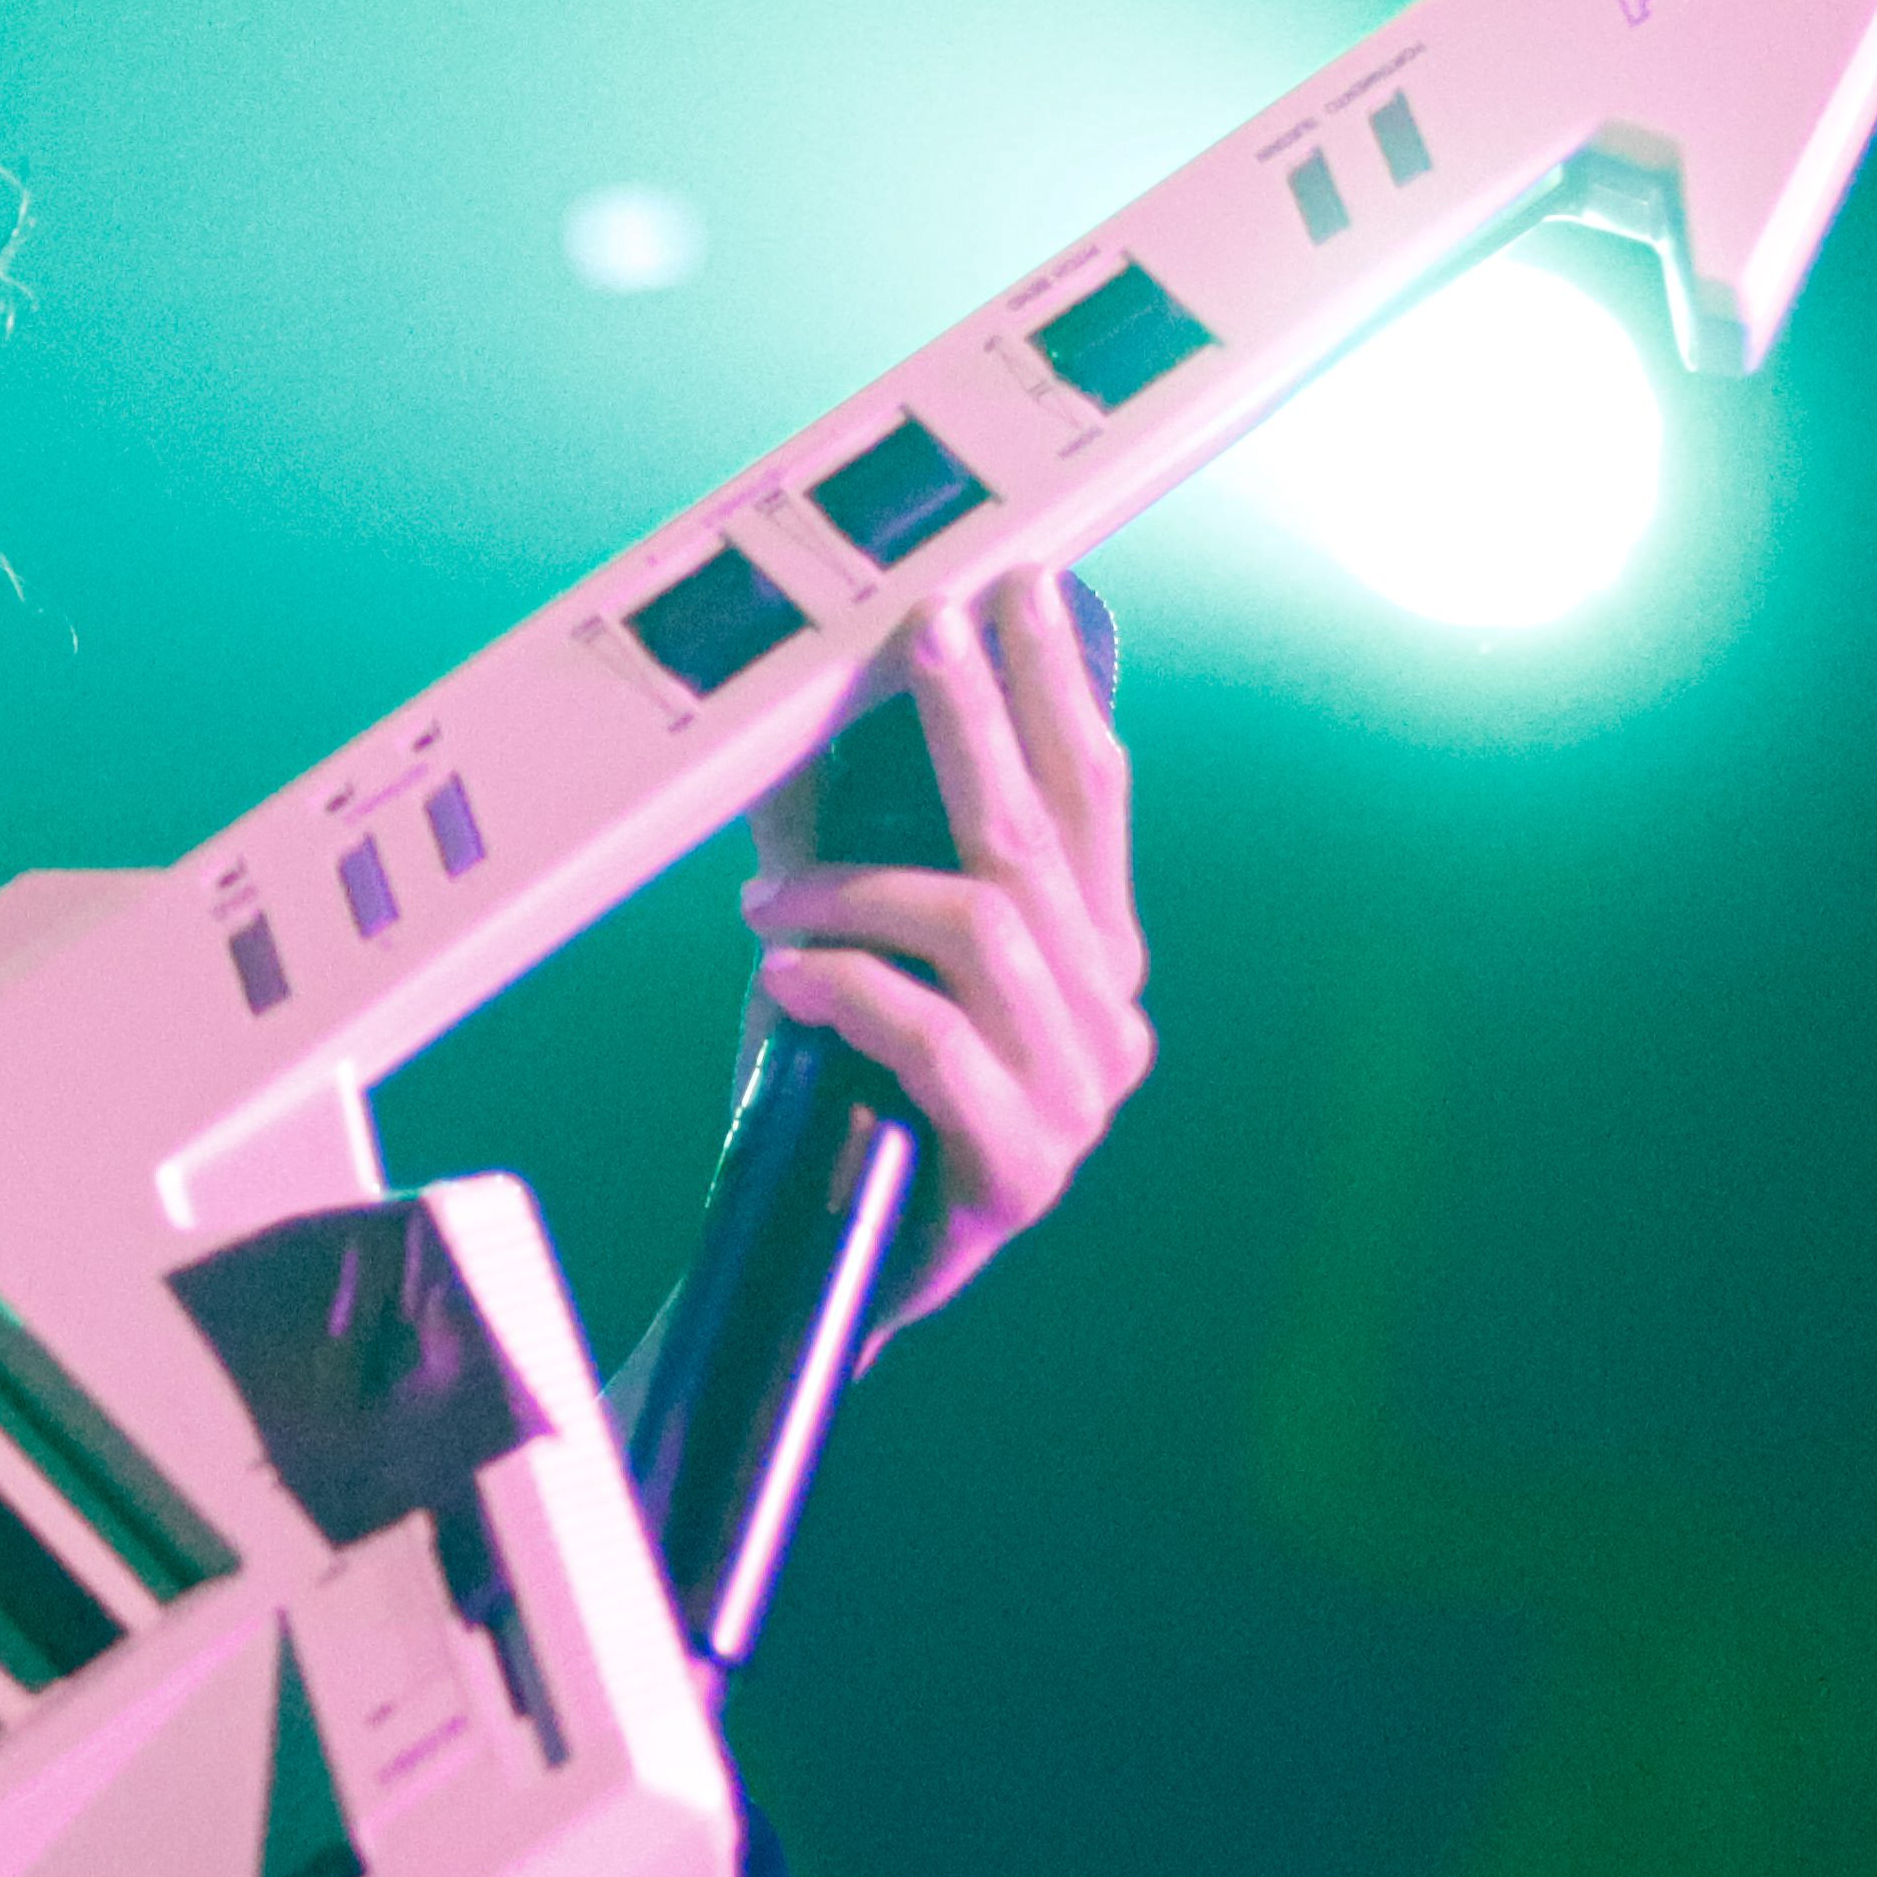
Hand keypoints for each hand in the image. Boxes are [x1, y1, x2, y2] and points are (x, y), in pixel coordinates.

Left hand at [739, 569, 1153, 1338]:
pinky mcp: (1023, 1170)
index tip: (1016, 594)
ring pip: (983, 931)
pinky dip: (847, 990)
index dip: (1058, 691)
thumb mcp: (847, 955)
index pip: (1095, 799)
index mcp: (1092, 961)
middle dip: (980, 720)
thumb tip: (792, 730)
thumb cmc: (844, 1110)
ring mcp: (1077, 1099)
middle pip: (1046, 839)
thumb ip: (841, 854)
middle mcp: (1108, 1021)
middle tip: (923, 633)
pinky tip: (783, 978)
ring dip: (857, 893)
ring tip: (767, 905)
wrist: (823, 1283)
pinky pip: (933, 1037)